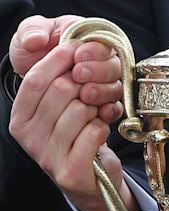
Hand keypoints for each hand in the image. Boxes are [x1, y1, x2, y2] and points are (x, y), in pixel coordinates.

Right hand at [8, 18, 131, 210]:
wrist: (94, 171)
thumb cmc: (79, 122)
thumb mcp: (64, 90)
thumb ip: (53, 61)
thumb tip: (35, 40)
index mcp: (21, 114)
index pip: (35, 79)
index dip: (60, 58)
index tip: (78, 48)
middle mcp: (27, 136)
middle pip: (62, 89)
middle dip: (86, 83)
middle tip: (92, 90)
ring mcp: (46, 155)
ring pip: (81, 108)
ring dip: (97, 106)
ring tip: (96, 112)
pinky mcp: (68, 170)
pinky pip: (94, 130)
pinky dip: (105, 124)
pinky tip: (101, 128)